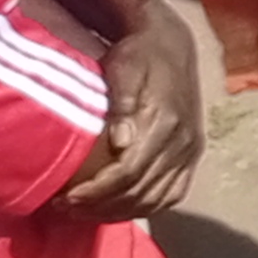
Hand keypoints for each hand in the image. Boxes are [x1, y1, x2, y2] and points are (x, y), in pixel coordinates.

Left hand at [58, 0, 203, 218]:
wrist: (171, 45)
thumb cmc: (137, 55)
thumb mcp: (124, 68)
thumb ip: (124, 101)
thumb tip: (121, 140)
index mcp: (166, 121)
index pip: (130, 172)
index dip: (96, 191)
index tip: (66, 198)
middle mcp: (183, 141)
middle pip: (140, 191)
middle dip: (100, 206)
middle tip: (64, 209)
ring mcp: (190, 150)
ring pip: (155, 199)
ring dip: (118, 212)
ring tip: (84, 212)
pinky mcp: (192, 155)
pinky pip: (172, 195)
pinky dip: (144, 208)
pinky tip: (117, 208)